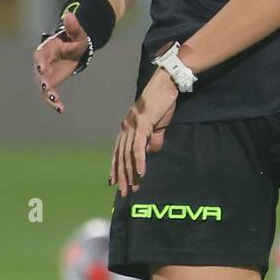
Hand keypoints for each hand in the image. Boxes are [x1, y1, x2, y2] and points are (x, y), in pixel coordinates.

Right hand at [33, 11, 88, 113]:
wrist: (75, 47)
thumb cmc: (75, 38)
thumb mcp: (78, 33)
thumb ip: (73, 26)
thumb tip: (70, 15)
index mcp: (47, 49)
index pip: (40, 55)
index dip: (39, 62)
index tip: (41, 68)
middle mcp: (43, 62)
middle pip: (39, 72)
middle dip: (42, 80)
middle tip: (47, 87)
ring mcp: (45, 73)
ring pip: (43, 86)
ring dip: (48, 94)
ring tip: (55, 102)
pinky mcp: (51, 82)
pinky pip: (50, 94)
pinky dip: (54, 102)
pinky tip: (61, 109)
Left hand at [110, 69, 177, 195]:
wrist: (165, 86)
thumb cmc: (161, 104)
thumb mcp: (157, 126)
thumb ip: (154, 139)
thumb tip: (152, 152)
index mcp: (127, 128)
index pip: (118, 152)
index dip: (116, 168)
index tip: (114, 183)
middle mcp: (125, 128)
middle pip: (121, 157)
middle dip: (122, 176)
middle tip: (124, 192)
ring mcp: (132, 127)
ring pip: (128, 155)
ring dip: (129, 173)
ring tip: (132, 187)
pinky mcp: (142, 126)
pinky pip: (138, 147)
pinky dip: (139, 161)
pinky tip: (141, 173)